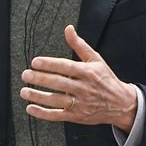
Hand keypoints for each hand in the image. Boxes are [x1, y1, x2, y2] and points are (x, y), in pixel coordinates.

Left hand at [20, 25, 137, 131]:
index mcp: (88, 72)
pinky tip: (31, 108)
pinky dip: (43, 113)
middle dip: (40, 79)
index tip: (35, 62)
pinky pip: (57, 115)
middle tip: (26, 75)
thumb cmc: (106, 80)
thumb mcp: (96, 59)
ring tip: (24, 91)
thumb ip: (79, 44)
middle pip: (59, 83)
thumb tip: (68, 29)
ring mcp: (80, 103)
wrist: (120, 103)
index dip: (50, 64)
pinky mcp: (76, 116)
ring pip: (56, 100)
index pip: (66, 66)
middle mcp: (83, 88)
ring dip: (38, 96)